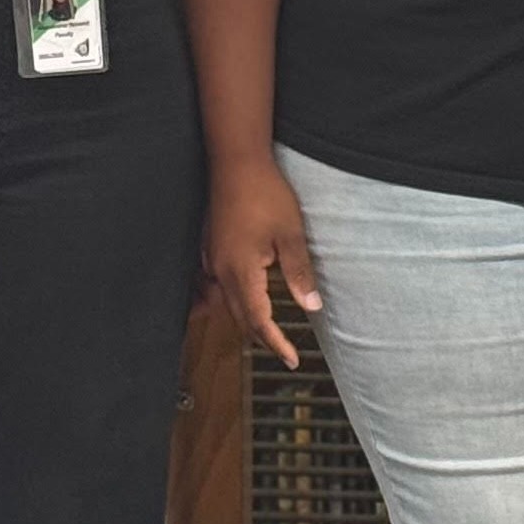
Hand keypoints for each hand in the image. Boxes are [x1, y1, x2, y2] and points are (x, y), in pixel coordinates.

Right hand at [207, 157, 323, 367]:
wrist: (236, 163)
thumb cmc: (264, 194)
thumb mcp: (290, 234)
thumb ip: (299, 273)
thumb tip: (312, 307)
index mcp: (241, 271)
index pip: (258, 321)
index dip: (276, 343)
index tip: (291, 359)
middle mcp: (221, 271)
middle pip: (240, 318)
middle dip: (262, 337)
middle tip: (284, 350)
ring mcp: (212, 260)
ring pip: (228, 304)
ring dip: (248, 320)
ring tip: (269, 330)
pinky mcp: (211, 249)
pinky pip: (221, 286)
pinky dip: (237, 300)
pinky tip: (249, 296)